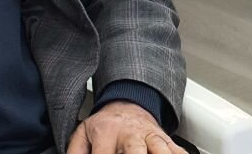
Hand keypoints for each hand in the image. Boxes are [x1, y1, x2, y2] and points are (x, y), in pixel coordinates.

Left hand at [66, 102, 186, 153]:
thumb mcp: (82, 133)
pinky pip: (177, 149)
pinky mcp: (165, 139)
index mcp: (106, 132)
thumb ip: (74, 152)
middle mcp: (130, 134)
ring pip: (161, 150)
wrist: (129, 102)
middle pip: (134, 151)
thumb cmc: (105, 124)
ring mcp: (150, 136)